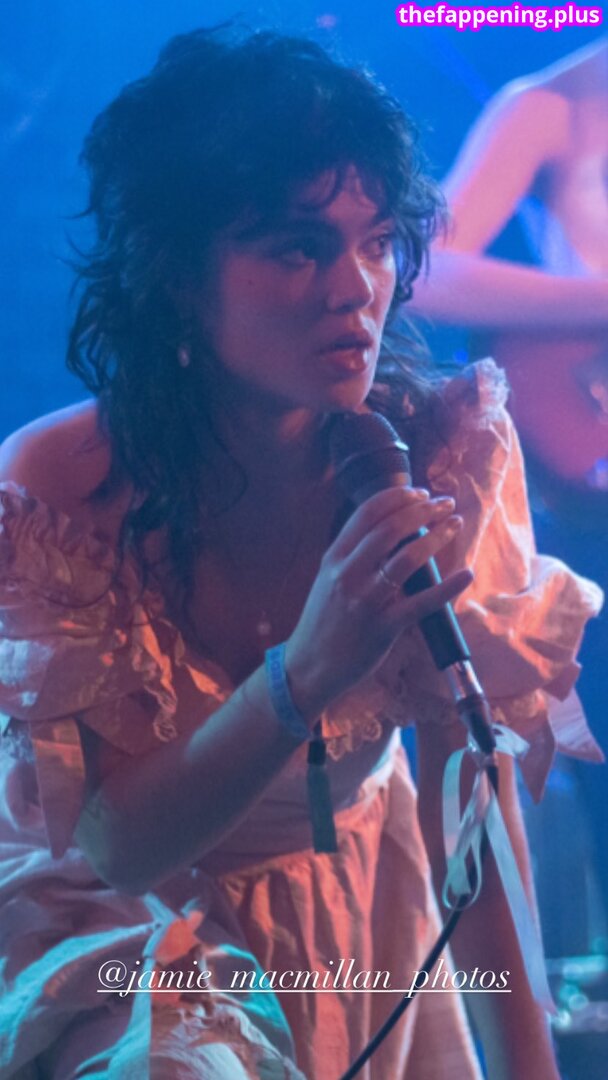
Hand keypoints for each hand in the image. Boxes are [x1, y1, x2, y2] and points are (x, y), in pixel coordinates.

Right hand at [285, 486, 472, 719]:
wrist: (308, 667)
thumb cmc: (323, 622)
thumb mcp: (328, 579)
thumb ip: (353, 555)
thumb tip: (390, 529)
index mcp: (334, 558)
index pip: (367, 513)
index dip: (398, 496)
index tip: (420, 493)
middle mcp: (348, 573)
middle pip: (391, 528)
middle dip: (423, 510)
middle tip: (446, 504)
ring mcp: (366, 600)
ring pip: (407, 558)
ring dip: (436, 536)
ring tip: (455, 524)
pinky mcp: (383, 627)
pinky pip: (421, 602)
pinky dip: (447, 586)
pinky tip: (466, 574)